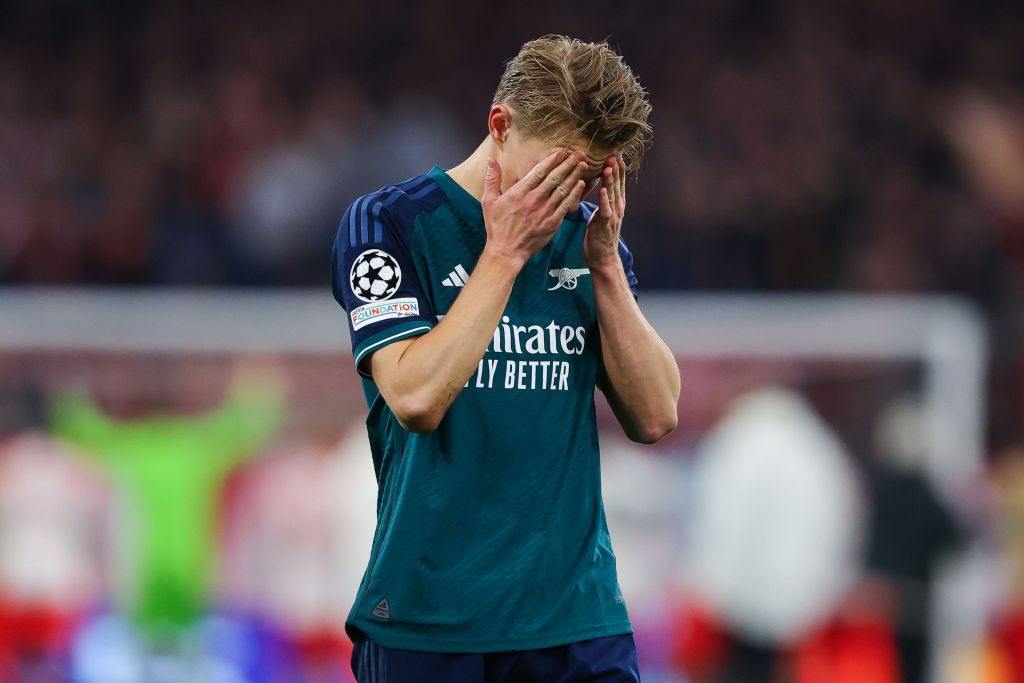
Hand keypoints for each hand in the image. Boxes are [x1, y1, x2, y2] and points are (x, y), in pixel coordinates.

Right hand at [482, 151, 587, 266]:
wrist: (507, 251)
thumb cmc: (496, 226)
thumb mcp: (489, 201)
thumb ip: (492, 179)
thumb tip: (490, 159)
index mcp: (519, 192)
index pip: (539, 171)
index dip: (552, 160)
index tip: (561, 151)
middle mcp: (534, 200)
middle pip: (555, 177)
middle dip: (568, 164)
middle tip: (579, 153)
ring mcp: (544, 212)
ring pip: (563, 189)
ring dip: (574, 176)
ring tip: (583, 165)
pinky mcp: (552, 223)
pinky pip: (565, 205)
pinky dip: (574, 194)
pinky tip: (580, 185)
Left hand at [583, 155, 625, 268]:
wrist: (603, 258)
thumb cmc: (599, 236)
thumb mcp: (602, 214)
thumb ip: (603, 201)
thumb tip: (600, 187)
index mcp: (616, 204)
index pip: (619, 181)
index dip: (618, 167)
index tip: (615, 152)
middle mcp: (617, 207)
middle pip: (618, 184)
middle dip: (616, 168)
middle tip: (613, 152)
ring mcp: (613, 216)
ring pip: (612, 194)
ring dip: (610, 180)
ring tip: (608, 166)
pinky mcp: (605, 224)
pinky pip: (605, 209)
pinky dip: (604, 199)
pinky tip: (602, 189)